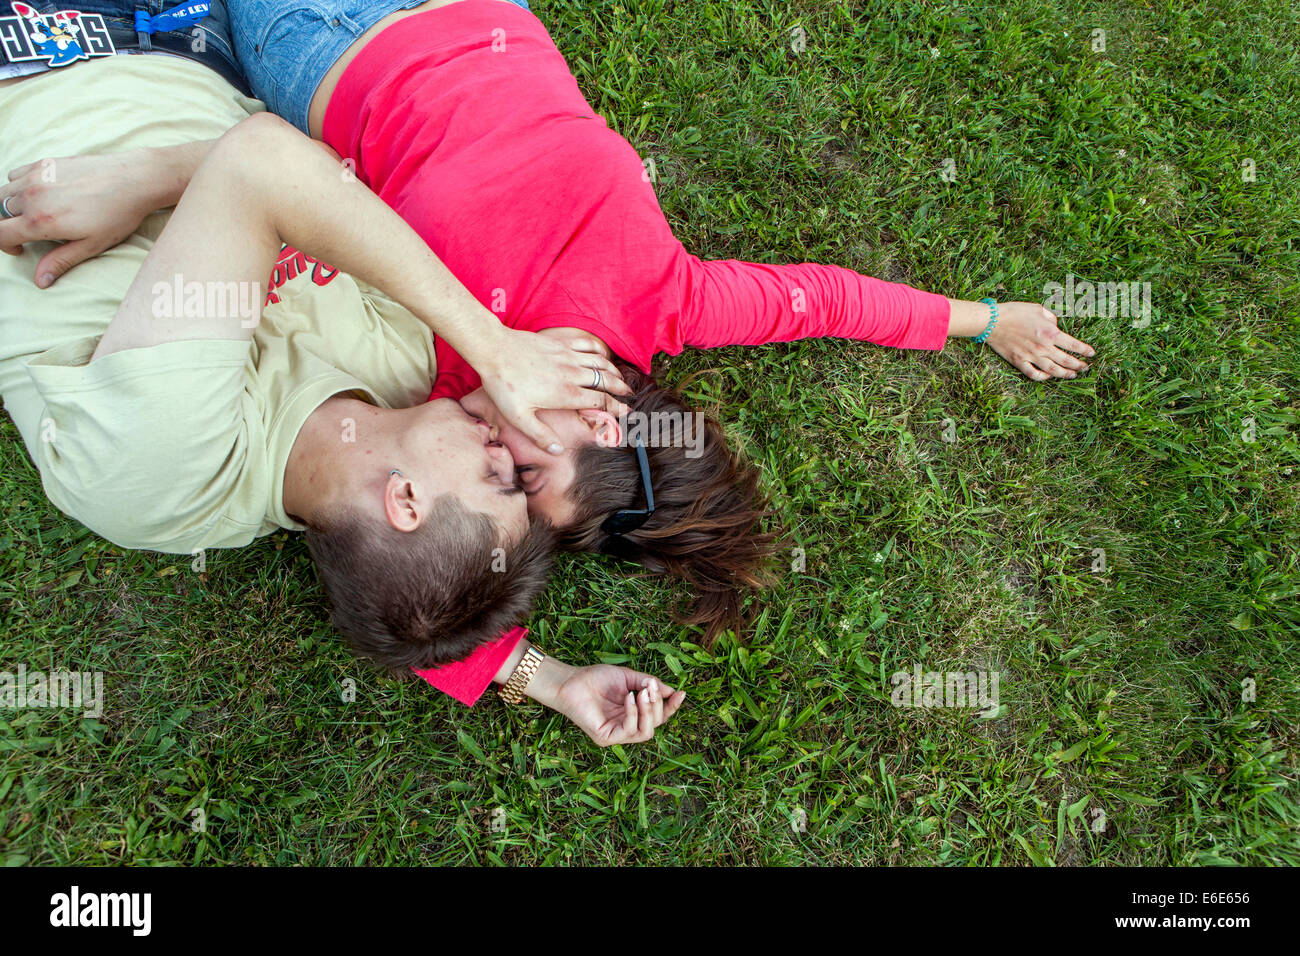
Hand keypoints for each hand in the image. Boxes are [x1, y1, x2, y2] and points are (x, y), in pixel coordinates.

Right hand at [1, 149, 168, 287]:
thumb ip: (61, 261)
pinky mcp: (44, 163)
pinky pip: (15, 174)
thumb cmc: (117, 214)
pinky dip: (18, 185)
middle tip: (29, 234)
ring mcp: (36, 176)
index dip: (5, 247)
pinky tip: (39, 194)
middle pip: (0, 213)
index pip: (0, 234)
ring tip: (34, 215)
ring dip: (11, 206)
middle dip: (8, 226)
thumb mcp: (91, 245)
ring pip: (4, 192)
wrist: (134, 180)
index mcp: (40, 220)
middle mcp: (31, 196)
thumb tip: (40, 281)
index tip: (21, 250)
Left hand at [475, 326, 632, 453]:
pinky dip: (599, 351)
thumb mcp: (519, 417)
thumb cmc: (504, 385)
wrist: (494, 350)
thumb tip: (557, 450)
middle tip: (630, 396)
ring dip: (614, 371)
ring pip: (600, 363)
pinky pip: (587, 345)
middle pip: (606, 381)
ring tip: (621, 379)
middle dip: (621, 389)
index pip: (600, 402)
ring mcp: (567, 356)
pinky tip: (602, 355)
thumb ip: (540, 435)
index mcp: (566, 394)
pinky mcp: (560, 343)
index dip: (616, 409)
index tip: (627, 413)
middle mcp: (572, 374)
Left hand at [546, 665, 685, 746]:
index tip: (681, 693)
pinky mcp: (606, 738)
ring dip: (649, 712)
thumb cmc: (596, 679)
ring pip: (646, 733)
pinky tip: (629, 698)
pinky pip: (629, 731)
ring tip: (642, 693)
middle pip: (656, 724)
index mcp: (634, 714)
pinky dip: (633, 714)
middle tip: (651, 687)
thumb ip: (648, 684)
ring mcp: (616, 735)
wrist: (570, 680)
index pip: (659, 716)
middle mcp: (627, 727)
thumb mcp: (628, 678)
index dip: (672, 706)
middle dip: (658, 706)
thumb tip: (671, 690)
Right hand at [983, 302, 1095, 380]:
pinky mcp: (1019, 362)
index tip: (1092, 354)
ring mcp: (1031, 356)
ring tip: (1072, 375)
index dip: (1085, 350)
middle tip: (1085, 368)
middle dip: (1079, 365)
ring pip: (1053, 370)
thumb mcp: (1038, 308)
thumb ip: (1051, 318)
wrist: (993, 321)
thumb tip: (1055, 325)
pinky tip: (1048, 376)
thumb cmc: (1015, 312)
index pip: (1074, 345)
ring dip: (1065, 374)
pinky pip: (1033, 374)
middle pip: (1066, 360)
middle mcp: (1043, 347)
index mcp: (1051, 333)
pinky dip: (1043, 377)